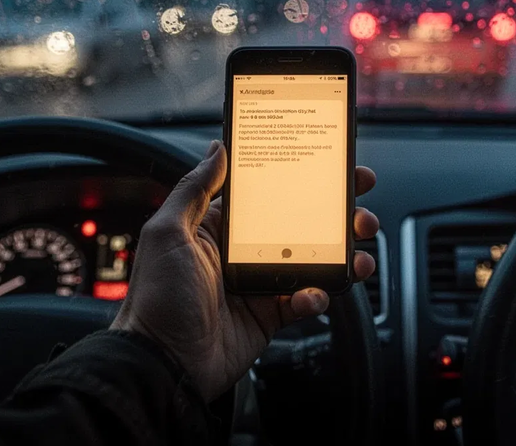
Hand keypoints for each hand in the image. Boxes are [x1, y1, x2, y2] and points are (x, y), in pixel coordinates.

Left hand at [111, 140, 378, 401]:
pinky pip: (304, 299)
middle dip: (334, 216)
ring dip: (340, 255)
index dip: (299, 181)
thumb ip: (194, 190)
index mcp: (219, 229)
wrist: (164, 366)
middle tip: (358, 210)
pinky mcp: (270, 315)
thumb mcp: (168, 233)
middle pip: (299, 225)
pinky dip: (316, 296)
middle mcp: (243, 253)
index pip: (267, 196)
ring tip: (359, 254)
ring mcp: (259, 284)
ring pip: (311, 261)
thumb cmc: (156, 298)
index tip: (330, 168)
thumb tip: (217, 150)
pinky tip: (312, 296)